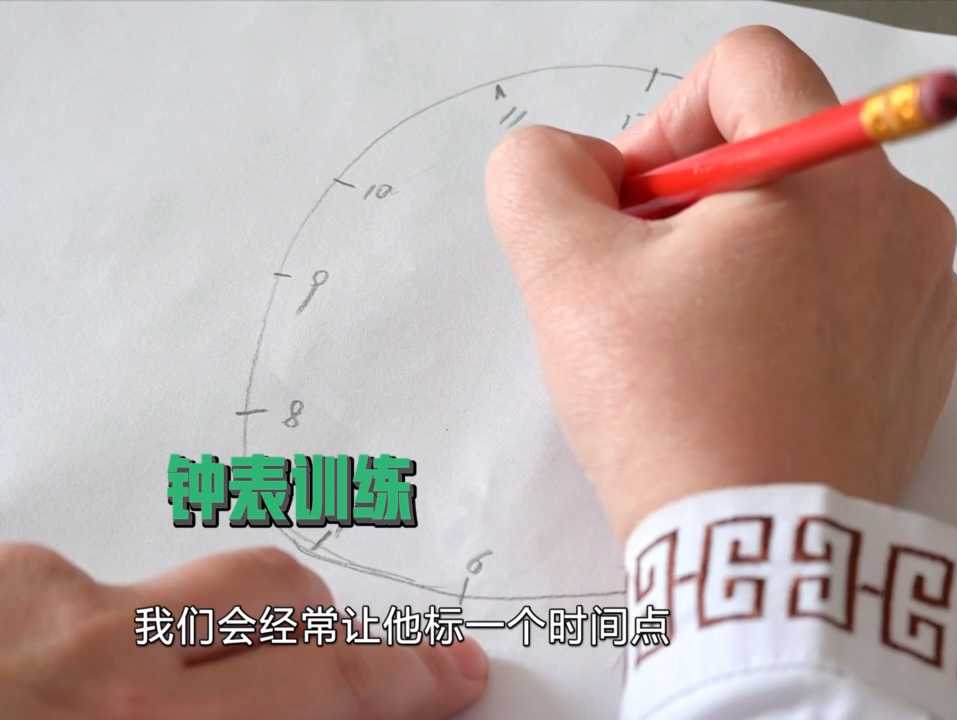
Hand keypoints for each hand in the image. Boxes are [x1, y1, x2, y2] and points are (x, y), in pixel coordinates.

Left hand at [0, 543, 487, 718]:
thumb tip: (310, 715)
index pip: (322, 687)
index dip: (405, 682)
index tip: (454, 677)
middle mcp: (98, 661)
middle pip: (275, 598)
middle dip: (330, 629)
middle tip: (352, 663)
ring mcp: (30, 606)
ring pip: (162, 597)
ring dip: (175, 648)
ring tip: (123, 706)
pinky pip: (61, 595)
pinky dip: (69, 642)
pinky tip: (27, 687)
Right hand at [486, 26, 956, 539]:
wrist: (765, 563)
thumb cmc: (676, 413)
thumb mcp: (567, 276)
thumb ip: (538, 175)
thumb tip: (568, 162)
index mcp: (832, 173)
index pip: (748, 65)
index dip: (665, 119)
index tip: (634, 207)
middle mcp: (903, 219)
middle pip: (781, 148)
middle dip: (694, 199)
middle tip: (643, 282)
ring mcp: (923, 294)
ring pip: (812, 224)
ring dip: (739, 257)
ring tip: (691, 342)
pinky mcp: (921, 359)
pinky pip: (845, 292)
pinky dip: (787, 311)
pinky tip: (742, 379)